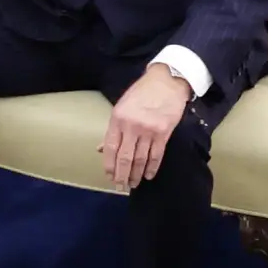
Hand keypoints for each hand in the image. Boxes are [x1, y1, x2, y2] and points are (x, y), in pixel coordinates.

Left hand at [101, 65, 191, 188]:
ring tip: (134, 184)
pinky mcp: (163, 133)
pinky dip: (151, 168)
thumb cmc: (141, 93)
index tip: (109, 176)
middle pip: (124, 157)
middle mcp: (131, 126)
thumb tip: (101, 149)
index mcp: (117, 119)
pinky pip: (156, 155)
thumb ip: (112, 129)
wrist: (166, 82)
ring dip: (136, 174)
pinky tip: (148, 175)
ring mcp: (148, 130)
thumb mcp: (121, 107)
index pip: (110, 147)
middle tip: (121, 186)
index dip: (109, 165)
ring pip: (140, 159)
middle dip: (122, 175)